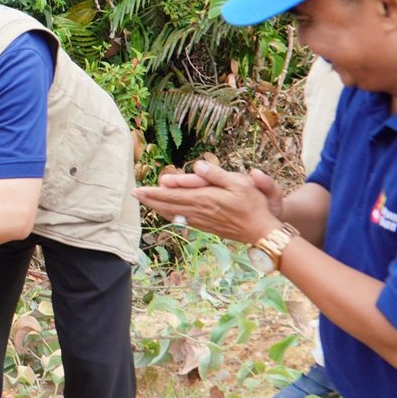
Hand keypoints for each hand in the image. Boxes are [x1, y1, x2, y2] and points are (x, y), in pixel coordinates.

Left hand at [133, 160, 280, 243]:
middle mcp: (199, 211)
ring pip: (174, 213)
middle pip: (168, 204)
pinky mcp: (207, 227)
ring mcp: (202, 221)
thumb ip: (216, 175)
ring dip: (158, 207)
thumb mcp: (239, 183)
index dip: (154, 192)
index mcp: (204, 198)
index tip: (138, 190)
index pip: (173, 194)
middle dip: (151, 199)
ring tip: (147, 202)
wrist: (262, 231)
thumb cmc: (253, 204)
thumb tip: (196, 166)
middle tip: (135, 195)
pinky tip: (168, 214)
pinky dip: (171, 215)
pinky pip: (183, 220)